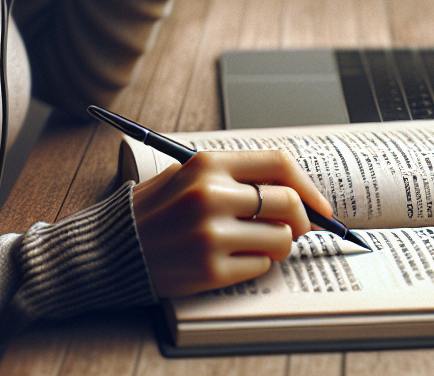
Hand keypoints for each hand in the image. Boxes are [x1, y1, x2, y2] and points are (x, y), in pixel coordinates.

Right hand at [131, 150, 332, 297]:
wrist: (113, 246)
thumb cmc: (155, 209)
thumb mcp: (191, 175)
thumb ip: (238, 178)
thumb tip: (296, 195)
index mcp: (208, 164)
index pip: (278, 164)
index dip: (307, 185)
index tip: (320, 203)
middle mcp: (212, 195)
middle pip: (288, 203)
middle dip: (303, 219)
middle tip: (297, 227)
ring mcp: (212, 234)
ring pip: (281, 239)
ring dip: (278, 244)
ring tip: (255, 242)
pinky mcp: (210, 268)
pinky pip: (260, 266)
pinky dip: (255, 264)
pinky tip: (231, 257)